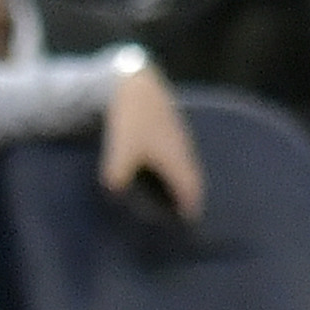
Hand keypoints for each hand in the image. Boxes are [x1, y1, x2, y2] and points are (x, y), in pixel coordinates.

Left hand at [93, 63, 204, 217]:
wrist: (134, 84)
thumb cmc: (130, 121)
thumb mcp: (120, 155)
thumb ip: (119, 181)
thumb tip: (117, 195)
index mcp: (176, 162)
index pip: (192, 193)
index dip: (191, 211)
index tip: (189, 225)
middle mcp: (183, 151)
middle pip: (192, 180)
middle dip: (189, 198)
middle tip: (183, 214)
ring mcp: (178, 137)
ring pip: (185, 166)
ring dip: (182, 182)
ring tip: (173, 197)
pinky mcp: (169, 127)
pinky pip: (177, 155)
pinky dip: (173, 168)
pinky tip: (159, 171)